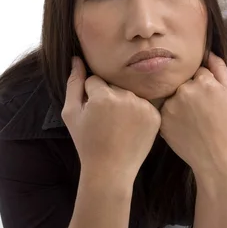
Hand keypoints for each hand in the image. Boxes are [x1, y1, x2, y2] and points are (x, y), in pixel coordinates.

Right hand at [62, 56, 160, 181]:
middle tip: (105, 122)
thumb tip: (76, 58)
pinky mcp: (155, 115)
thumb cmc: (87, 143)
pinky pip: (142, 104)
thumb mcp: (71, 113)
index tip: (92, 115)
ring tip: (118, 126)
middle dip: (107, 98)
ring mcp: (143, 106)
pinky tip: (130, 129)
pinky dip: (137, 113)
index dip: (90, 97)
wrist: (111, 169)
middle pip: (113, 86)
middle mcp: (125, 97)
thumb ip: (73, 83)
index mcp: (103, 95)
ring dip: (123, 104)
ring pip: (128, 94)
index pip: (94, 80)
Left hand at [159, 52, 226, 175]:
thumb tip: (207, 51)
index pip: (195, 71)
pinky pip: (163, 109)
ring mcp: (171, 105)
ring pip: (171, 94)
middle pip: (181, 81)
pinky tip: (182, 125)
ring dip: (177, 102)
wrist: (216, 155)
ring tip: (191, 119)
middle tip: (198, 110)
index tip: (206, 97)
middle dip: (187, 91)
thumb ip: (219, 68)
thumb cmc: (226, 124)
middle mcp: (185, 90)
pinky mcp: (161, 119)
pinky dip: (170, 115)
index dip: (201, 83)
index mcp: (204, 81)